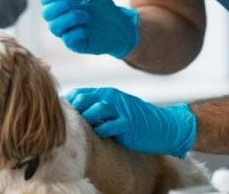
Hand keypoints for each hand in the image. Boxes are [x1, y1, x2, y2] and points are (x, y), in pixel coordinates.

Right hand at [40, 0, 138, 57]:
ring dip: (69, 18)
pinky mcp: (74, 44)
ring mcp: (66, 32)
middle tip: (80, 2)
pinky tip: (87, 30)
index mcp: (63, 5)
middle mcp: (61, 19)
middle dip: (61, 5)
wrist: (121, 28)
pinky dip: (77, 31)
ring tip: (86, 16)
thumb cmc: (105, 12)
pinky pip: (67, 39)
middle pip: (47, 13)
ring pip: (54, 26)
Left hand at [65, 87, 196, 157]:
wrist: (164, 126)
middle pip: (83, 100)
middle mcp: (113, 98)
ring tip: (87, 130)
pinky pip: (106, 128)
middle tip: (73, 124)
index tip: (64, 115)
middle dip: (75, 112)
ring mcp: (120, 111)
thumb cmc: (137, 118)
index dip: (69, 104)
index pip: (80, 93)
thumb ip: (99, 106)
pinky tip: (102, 136)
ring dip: (87, 122)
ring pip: (94, 111)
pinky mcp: (127, 125)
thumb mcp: (118, 107)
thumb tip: (75, 112)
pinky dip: (100, 132)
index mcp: (108, 93)